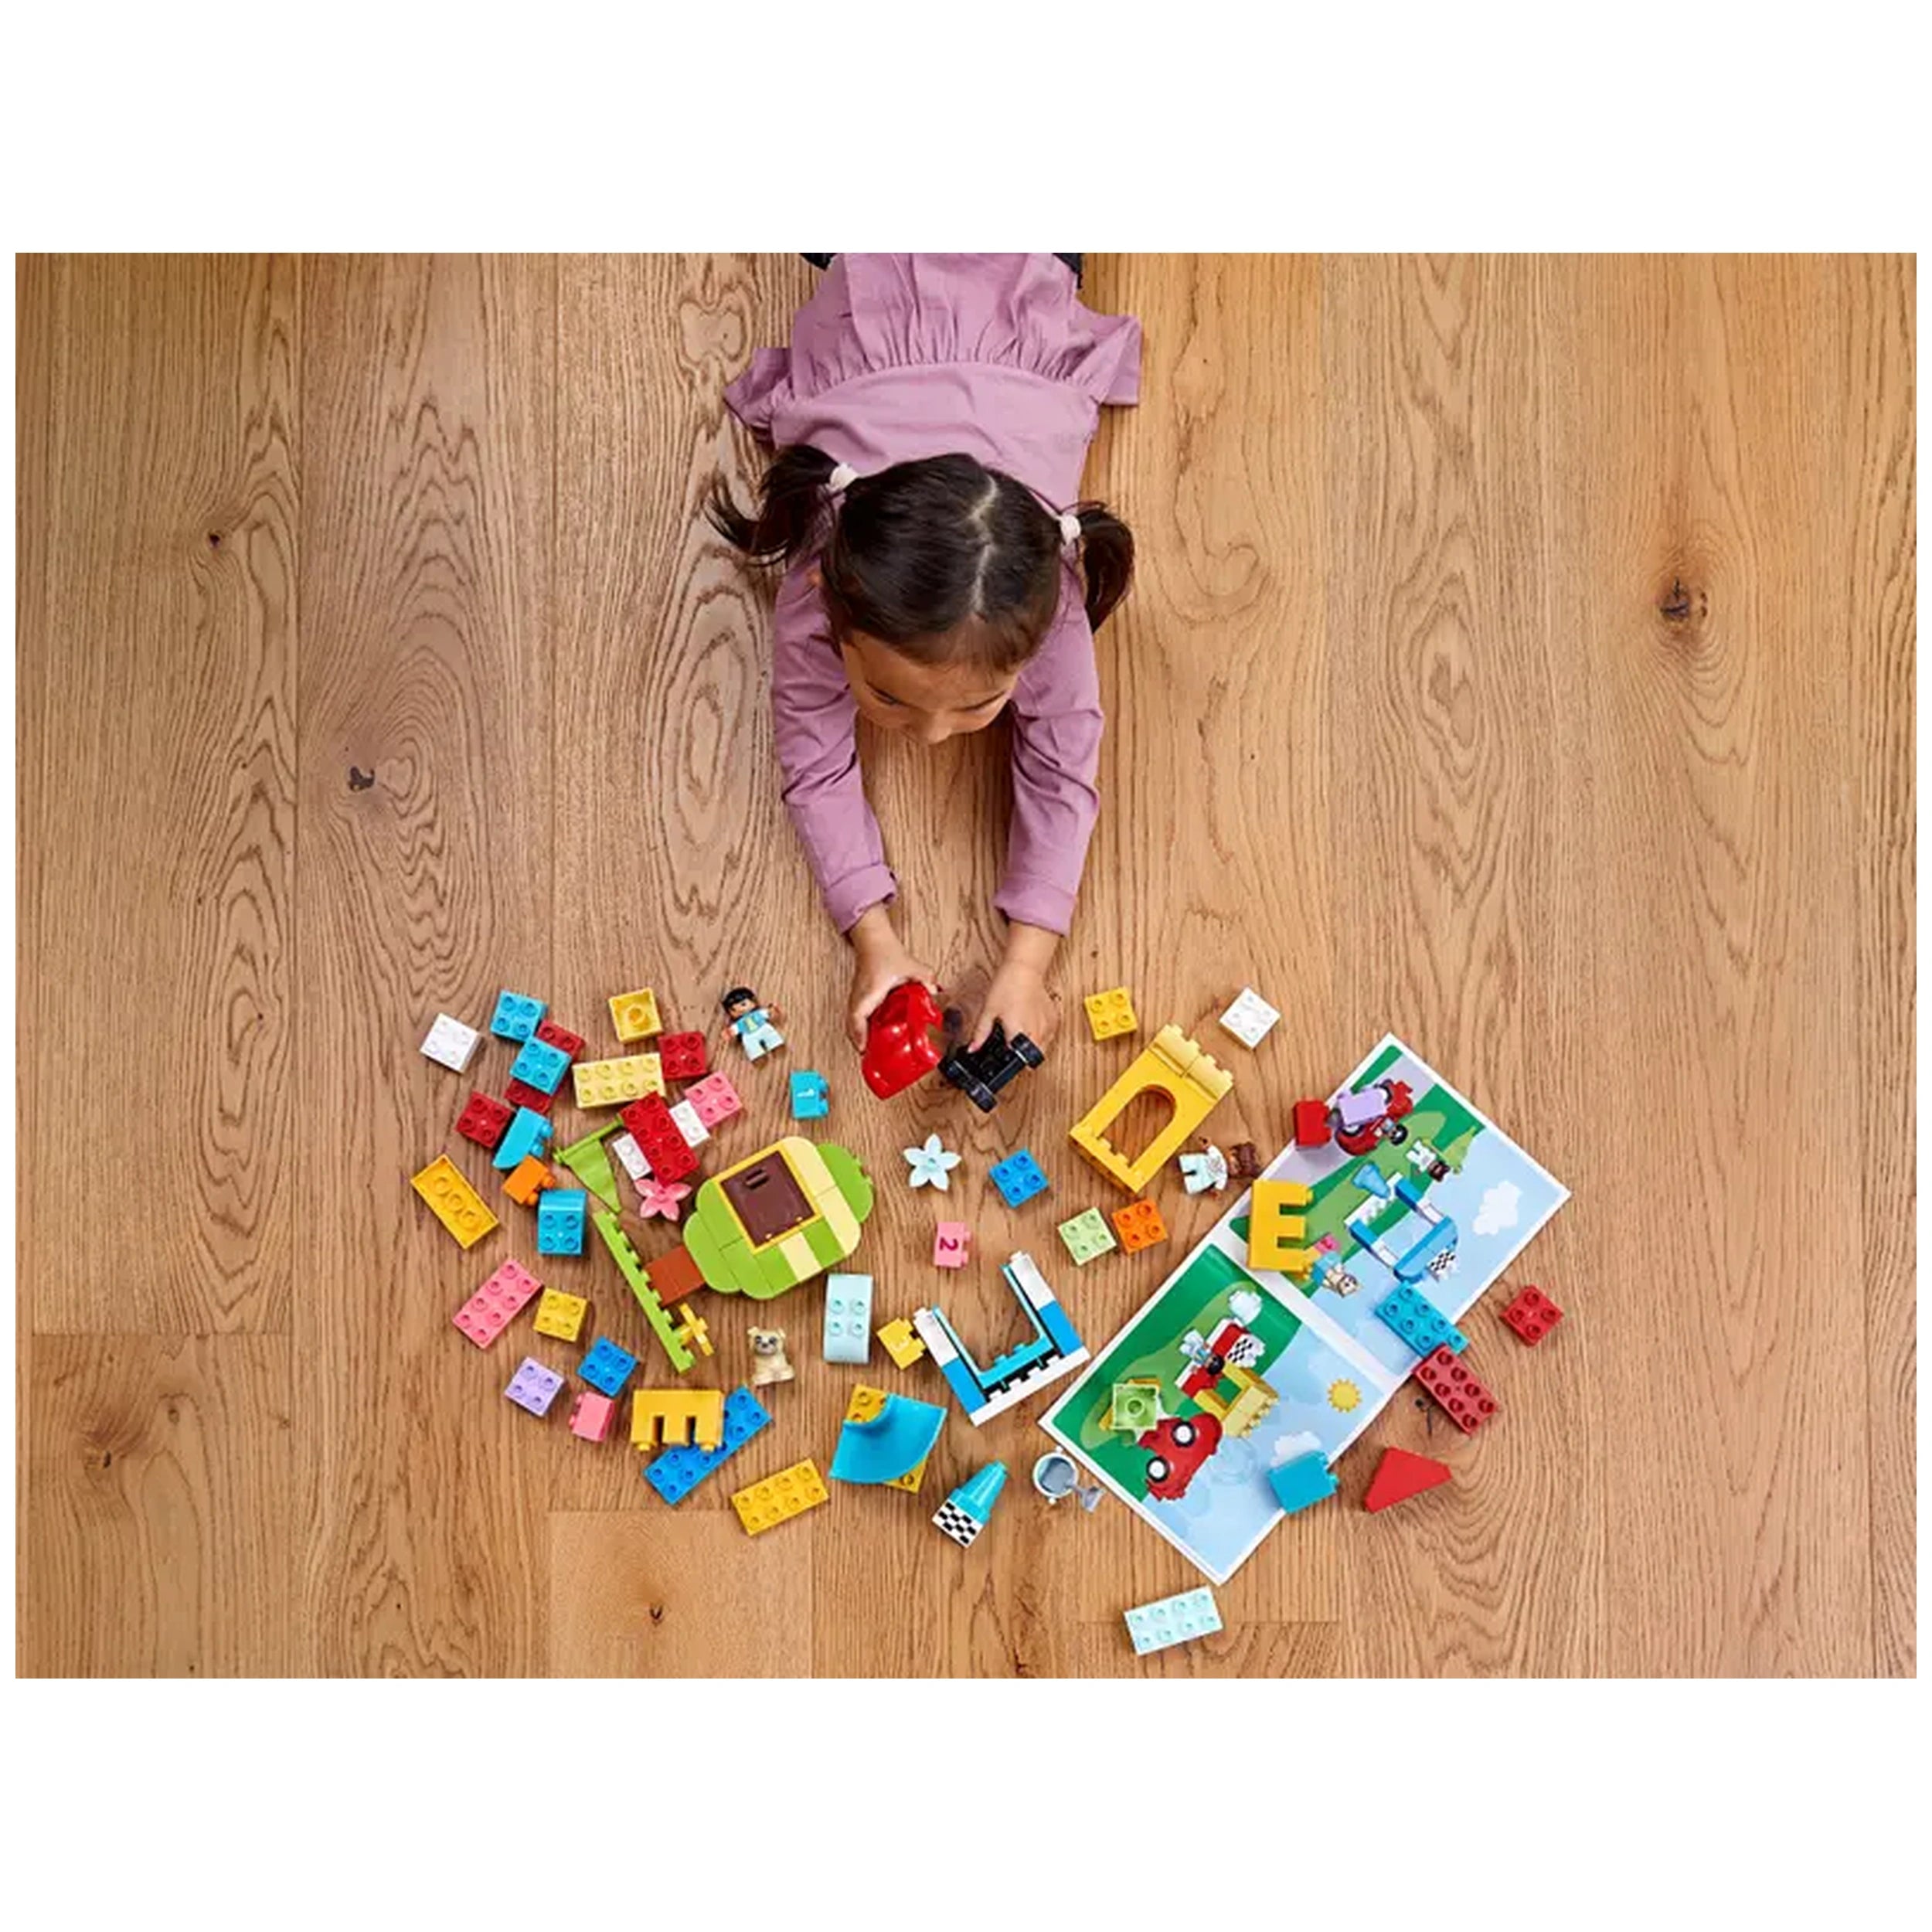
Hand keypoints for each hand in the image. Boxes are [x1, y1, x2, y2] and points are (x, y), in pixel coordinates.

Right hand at [846, 905, 937, 1050]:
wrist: (872, 939)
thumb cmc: (884, 952)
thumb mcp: (911, 966)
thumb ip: (926, 979)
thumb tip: (936, 991)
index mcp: (869, 992)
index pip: (857, 1018)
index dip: (859, 1036)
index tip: (864, 1050)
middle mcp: (859, 996)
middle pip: (851, 1025)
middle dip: (859, 1043)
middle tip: (870, 1058)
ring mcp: (856, 996)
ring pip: (852, 1022)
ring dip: (859, 1035)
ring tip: (871, 1049)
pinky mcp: (859, 995)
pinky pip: (856, 1015)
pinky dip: (860, 1027)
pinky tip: (873, 1032)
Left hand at [968, 957, 1059, 1052]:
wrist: (1024, 969)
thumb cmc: (1007, 986)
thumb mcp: (988, 1011)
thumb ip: (980, 1034)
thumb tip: (973, 1049)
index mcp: (1018, 1034)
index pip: (1015, 1061)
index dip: (1007, 1060)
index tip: (1002, 1053)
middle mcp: (1036, 1033)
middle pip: (1031, 1059)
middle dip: (1021, 1056)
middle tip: (1010, 1043)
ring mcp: (1047, 1027)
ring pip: (1042, 1049)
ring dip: (1031, 1046)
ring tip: (1020, 1031)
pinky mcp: (1054, 1020)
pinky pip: (1049, 1036)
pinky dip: (1041, 1035)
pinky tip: (1031, 1024)